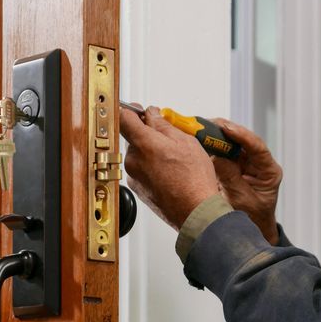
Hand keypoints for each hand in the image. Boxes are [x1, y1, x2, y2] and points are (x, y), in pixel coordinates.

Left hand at [120, 105, 218, 230]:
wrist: (195, 211)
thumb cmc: (194, 180)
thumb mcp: (186, 142)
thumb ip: (164, 125)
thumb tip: (153, 115)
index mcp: (143, 144)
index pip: (124, 117)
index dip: (132, 111)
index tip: (139, 110)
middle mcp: (134, 160)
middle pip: (134, 138)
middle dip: (149, 135)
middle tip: (171, 140)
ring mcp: (134, 176)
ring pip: (140, 155)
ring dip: (153, 153)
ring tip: (175, 161)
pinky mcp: (138, 189)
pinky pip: (143, 171)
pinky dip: (153, 169)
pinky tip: (171, 174)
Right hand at [210, 119, 281, 244]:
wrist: (251, 230)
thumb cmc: (252, 219)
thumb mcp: (242, 200)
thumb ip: (230, 178)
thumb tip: (216, 157)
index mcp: (269, 171)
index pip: (257, 147)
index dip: (242, 135)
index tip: (226, 128)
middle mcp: (259, 164)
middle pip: (243, 141)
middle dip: (226, 131)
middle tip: (207, 123)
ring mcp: (246, 164)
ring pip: (232, 144)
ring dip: (217, 136)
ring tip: (200, 128)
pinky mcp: (234, 167)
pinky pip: (223, 153)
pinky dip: (212, 147)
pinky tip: (200, 140)